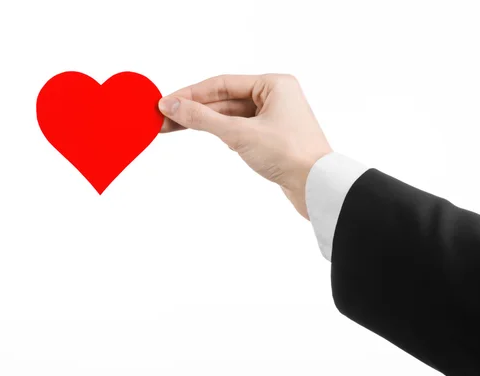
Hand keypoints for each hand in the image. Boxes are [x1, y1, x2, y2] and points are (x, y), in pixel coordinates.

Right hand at [158, 74, 332, 218]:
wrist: (317, 187)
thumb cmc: (290, 155)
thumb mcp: (240, 134)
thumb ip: (204, 119)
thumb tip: (174, 106)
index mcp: (274, 84)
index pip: (222, 84)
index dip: (191, 94)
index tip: (166, 102)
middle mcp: (275, 97)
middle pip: (224, 100)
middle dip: (194, 109)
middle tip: (163, 117)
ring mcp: (273, 118)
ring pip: (230, 116)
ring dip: (204, 122)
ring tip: (173, 126)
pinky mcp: (271, 139)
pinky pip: (239, 130)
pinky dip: (220, 132)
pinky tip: (203, 133)